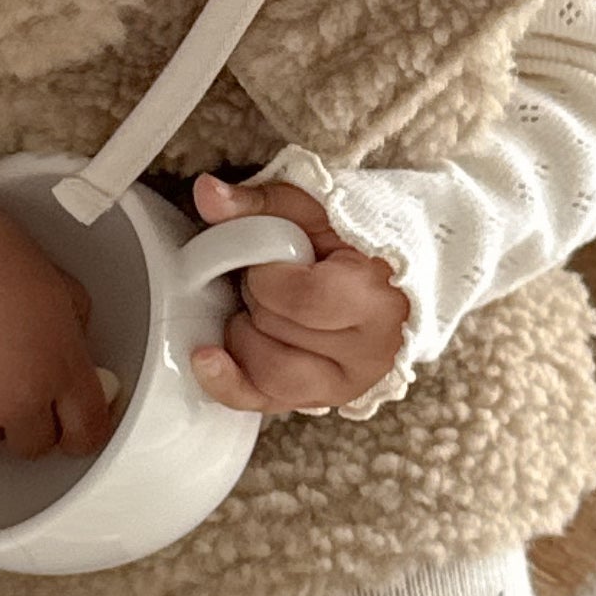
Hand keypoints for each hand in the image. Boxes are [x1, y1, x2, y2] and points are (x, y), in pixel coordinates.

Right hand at [0, 192, 118, 460]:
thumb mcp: (54, 281)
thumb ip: (72, 328)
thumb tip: (72, 350)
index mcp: (58, 366)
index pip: (87, 431)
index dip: (81, 432)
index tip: (73, 428)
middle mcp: (17, 400)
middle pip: (34, 445)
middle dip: (28, 421)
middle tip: (11, 384)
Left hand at [186, 175, 409, 415]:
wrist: (389, 282)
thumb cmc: (353, 243)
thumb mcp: (313, 211)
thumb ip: (260, 204)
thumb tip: (207, 193)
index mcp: (377, 300)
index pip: (303, 299)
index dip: (269, 276)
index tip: (273, 255)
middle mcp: (368, 354)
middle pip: (278, 331)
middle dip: (256, 297)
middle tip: (270, 275)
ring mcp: (345, 384)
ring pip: (268, 373)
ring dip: (244, 334)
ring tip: (257, 307)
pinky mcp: (319, 401)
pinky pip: (263, 403)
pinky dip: (228, 382)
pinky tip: (206, 359)